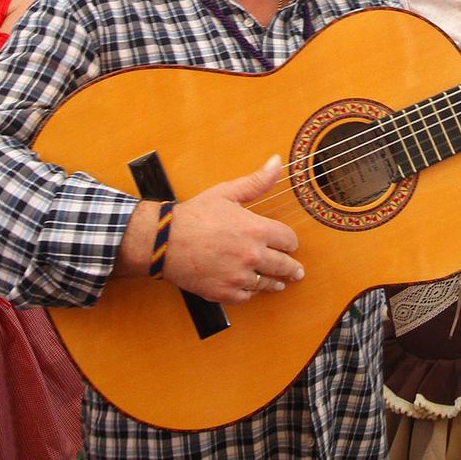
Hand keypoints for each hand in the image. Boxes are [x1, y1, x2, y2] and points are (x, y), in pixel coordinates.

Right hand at [161, 156, 304, 302]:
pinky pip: (246, 297)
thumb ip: (257, 181)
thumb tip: (277, 162)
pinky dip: (249, 293)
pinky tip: (251, 288)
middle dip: (292, 268)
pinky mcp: (224, 292)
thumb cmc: (194, 215)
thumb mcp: (226, 192)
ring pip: (266, 284)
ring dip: (274, 283)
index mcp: (256, 230)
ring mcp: (238, 277)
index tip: (289, 244)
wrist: (164, 241)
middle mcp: (252, 256)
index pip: (289, 240)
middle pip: (284, 266)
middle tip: (296, 271)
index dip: (291, 242)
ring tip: (279, 283)